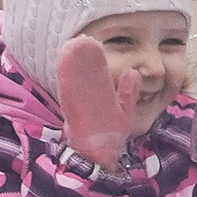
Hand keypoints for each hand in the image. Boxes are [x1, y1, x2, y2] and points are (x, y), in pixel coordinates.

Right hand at [54, 34, 142, 171]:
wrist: (99, 155)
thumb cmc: (109, 134)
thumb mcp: (123, 109)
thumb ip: (128, 91)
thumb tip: (133, 71)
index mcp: (97, 95)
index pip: (95, 73)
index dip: (93, 58)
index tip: (92, 43)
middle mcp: (85, 98)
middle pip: (82, 73)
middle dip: (80, 56)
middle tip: (80, 40)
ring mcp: (78, 104)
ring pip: (73, 80)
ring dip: (70, 63)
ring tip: (71, 45)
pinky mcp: (72, 111)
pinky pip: (68, 92)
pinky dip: (65, 77)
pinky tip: (64, 62)